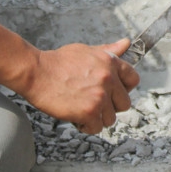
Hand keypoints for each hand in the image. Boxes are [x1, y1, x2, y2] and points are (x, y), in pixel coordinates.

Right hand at [21, 37, 139, 132]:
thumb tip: (126, 44)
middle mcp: (109, 79)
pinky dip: (86, 126)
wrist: (36, 72)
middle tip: (92, 103)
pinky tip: (75, 117)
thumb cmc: (58, 62)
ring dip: (96, 117)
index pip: (134, 79)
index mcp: (110, 63)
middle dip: (110, 106)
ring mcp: (100, 96)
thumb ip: (108, 51)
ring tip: (80, 108)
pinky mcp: (89, 111)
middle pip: (124, 104)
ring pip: (111, 118)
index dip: (124, 89)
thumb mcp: (86, 51)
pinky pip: (97, 127)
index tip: (112, 92)